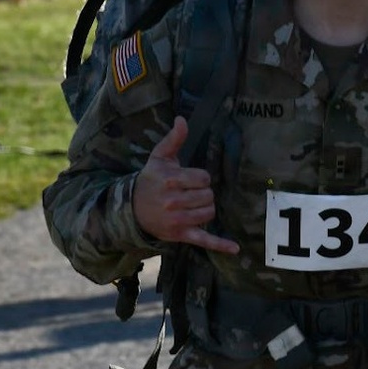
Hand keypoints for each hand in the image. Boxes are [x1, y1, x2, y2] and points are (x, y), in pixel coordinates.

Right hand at [132, 116, 239, 254]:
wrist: (132, 209)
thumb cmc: (150, 180)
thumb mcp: (159, 157)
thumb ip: (174, 139)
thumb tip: (182, 119)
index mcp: (171, 180)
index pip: (204, 178)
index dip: (201, 178)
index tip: (190, 179)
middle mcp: (173, 201)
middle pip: (208, 195)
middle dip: (203, 193)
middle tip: (190, 193)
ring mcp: (177, 220)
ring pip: (208, 212)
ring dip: (206, 208)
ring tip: (193, 205)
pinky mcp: (180, 235)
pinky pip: (204, 240)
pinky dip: (220, 244)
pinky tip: (235, 249)